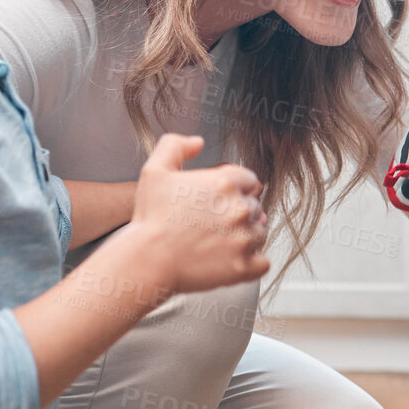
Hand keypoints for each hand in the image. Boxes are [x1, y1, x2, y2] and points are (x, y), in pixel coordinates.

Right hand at [127, 134, 269, 293]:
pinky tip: (230, 260)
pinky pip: (262, 263)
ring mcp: (245, 239)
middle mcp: (240, 208)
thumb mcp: (155, 170)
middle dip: (237, 214)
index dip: (234, 190)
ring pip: (259, 233)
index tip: (218, 203)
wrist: (146, 261)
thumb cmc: (150, 219)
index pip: (249, 180)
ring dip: (245, 238)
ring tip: (217, 244)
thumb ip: (175, 146)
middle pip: (255, 207)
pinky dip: (250, 264)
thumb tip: (197, 142)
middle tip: (212, 225)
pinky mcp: (244, 267)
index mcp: (226, 182)